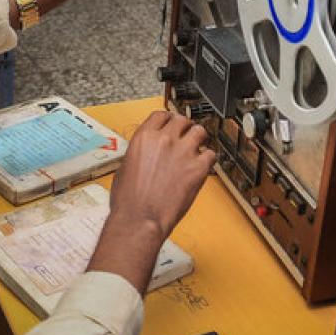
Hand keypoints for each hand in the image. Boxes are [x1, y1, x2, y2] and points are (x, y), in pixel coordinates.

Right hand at [86, 111, 215, 292]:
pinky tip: (203, 165)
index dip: (168, 119)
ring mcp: (183, 152)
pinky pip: (211, 154)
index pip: (161, 115)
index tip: (171, 124)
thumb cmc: (128, 200)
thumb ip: (139, 154)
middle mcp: (165, 140)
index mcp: (144, 137)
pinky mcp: (198, 168)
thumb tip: (145, 155)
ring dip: (199, 138)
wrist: (139, 218)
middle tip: (185, 135)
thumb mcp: (124, 167)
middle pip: (182, 120)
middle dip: (184, 127)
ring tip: (198, 146)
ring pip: (200, 131)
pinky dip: (208, 159)